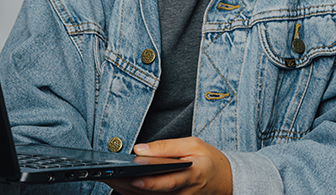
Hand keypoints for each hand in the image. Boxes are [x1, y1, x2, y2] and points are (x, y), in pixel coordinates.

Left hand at [102, 137, 231, 194]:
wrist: (226, 181)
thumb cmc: (209, 161)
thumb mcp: (194, 145)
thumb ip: (166, 147)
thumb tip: (140, 149)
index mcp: (190, 176)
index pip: (166, 181)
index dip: (148, 182)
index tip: (132, 176)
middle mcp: (182, 193)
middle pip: (151, 193)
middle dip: (128, 185)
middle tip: (109, 176)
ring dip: (127, 190)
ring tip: (110, 178)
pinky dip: (135, 193)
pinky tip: (122, 184)